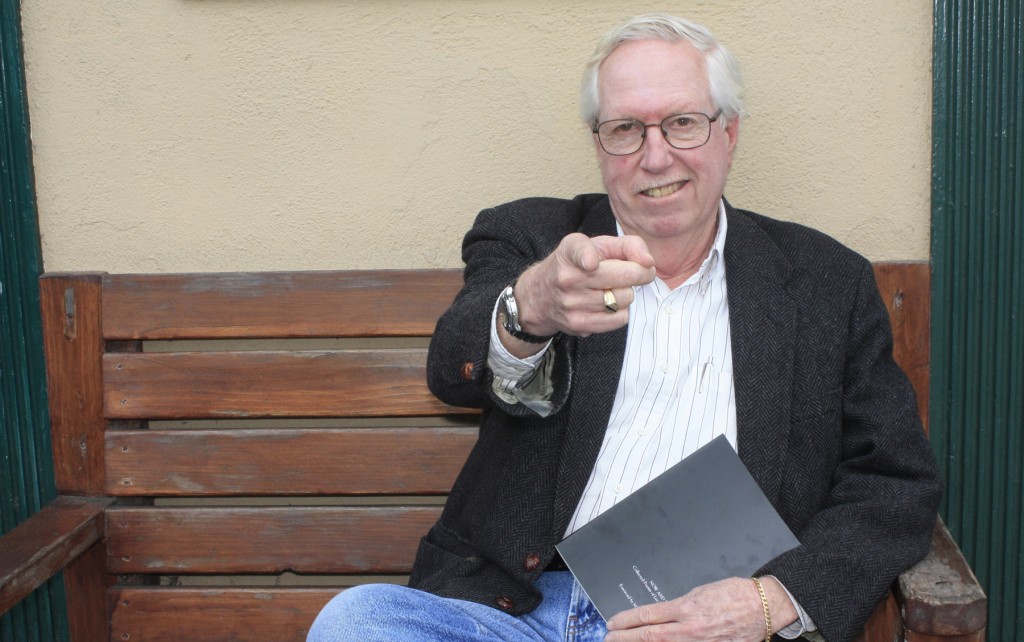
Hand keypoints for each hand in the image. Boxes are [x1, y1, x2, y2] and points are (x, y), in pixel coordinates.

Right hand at [511, 233, 655, 339]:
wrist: (540, 297)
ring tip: (612, 289)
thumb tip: (649, 262)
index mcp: (570, 252)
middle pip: (625, 276)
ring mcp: (573, 303)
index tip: (591, 263)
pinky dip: (620, 311)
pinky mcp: (579, 324)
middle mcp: (568, 278)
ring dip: (625, 293)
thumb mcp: (597, 245)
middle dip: (639, 273)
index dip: (588, 257)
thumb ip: (629, 245)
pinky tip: (608, 304)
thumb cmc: (577, 265)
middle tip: (635, 272)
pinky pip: (619, 319)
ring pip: (625, 298)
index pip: (580, 253)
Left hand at [604, 576, 796, 641]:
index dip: (626, 621)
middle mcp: (690, 628)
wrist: (763, 607)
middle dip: (626, 638)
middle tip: (609, 639)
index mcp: (686, 608)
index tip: (612, 623)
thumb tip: (663, 614)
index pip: (648, 615)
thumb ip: (681, 605)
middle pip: (650, 635)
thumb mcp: (701, 592)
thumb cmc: (735, 594)